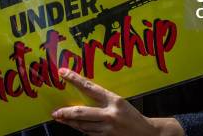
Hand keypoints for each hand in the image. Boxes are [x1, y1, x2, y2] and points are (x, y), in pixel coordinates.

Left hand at [51, 68, 182, 135]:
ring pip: (83, 125)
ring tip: (61, 118)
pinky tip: (74, 126)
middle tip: (56, 112)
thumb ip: (103, 99)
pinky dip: (80, 129)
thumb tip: (85, 94)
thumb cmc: (132, 116)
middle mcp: (110, 114)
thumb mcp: (120, 102)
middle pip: (82, 112)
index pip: (90, 87)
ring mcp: (108, 129)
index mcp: (114, 100)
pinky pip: (89, 134)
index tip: (63, 73)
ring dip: (70, 122)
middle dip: (67, 112)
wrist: (146, 133)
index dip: (75, 79)